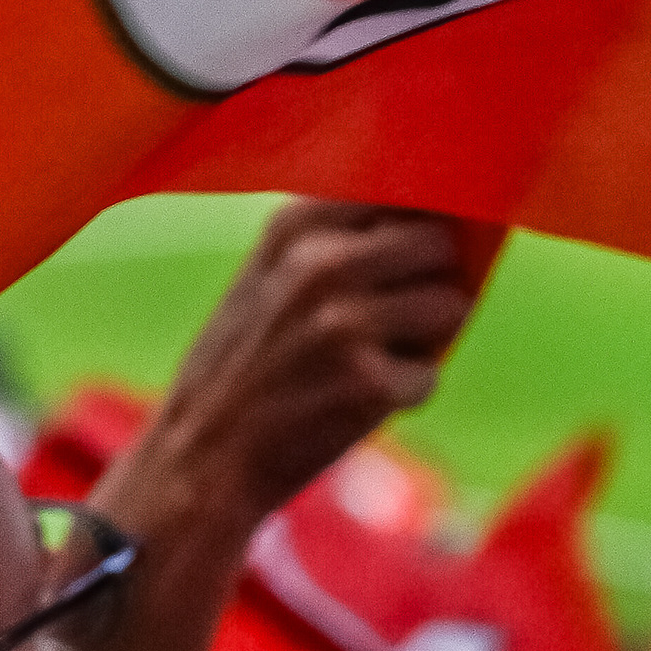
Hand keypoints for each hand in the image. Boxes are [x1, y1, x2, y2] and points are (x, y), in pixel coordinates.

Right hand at [109, 201, 484, 536]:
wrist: (199, 462)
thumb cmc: (246, 367)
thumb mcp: (270, 275)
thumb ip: (340, 238)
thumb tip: (446, 217)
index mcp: (295, 225)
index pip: (404, 188)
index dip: (423, 219)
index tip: (413, 249)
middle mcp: (322, 264)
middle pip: (440, 243)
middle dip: (431, 281)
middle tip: (387, 319)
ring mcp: (345, 323)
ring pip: (450, 307)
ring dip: (423, 340)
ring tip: (364, 360)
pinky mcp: (368, 384)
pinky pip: (430, 376)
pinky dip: (403, 395)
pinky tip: (351, 403)